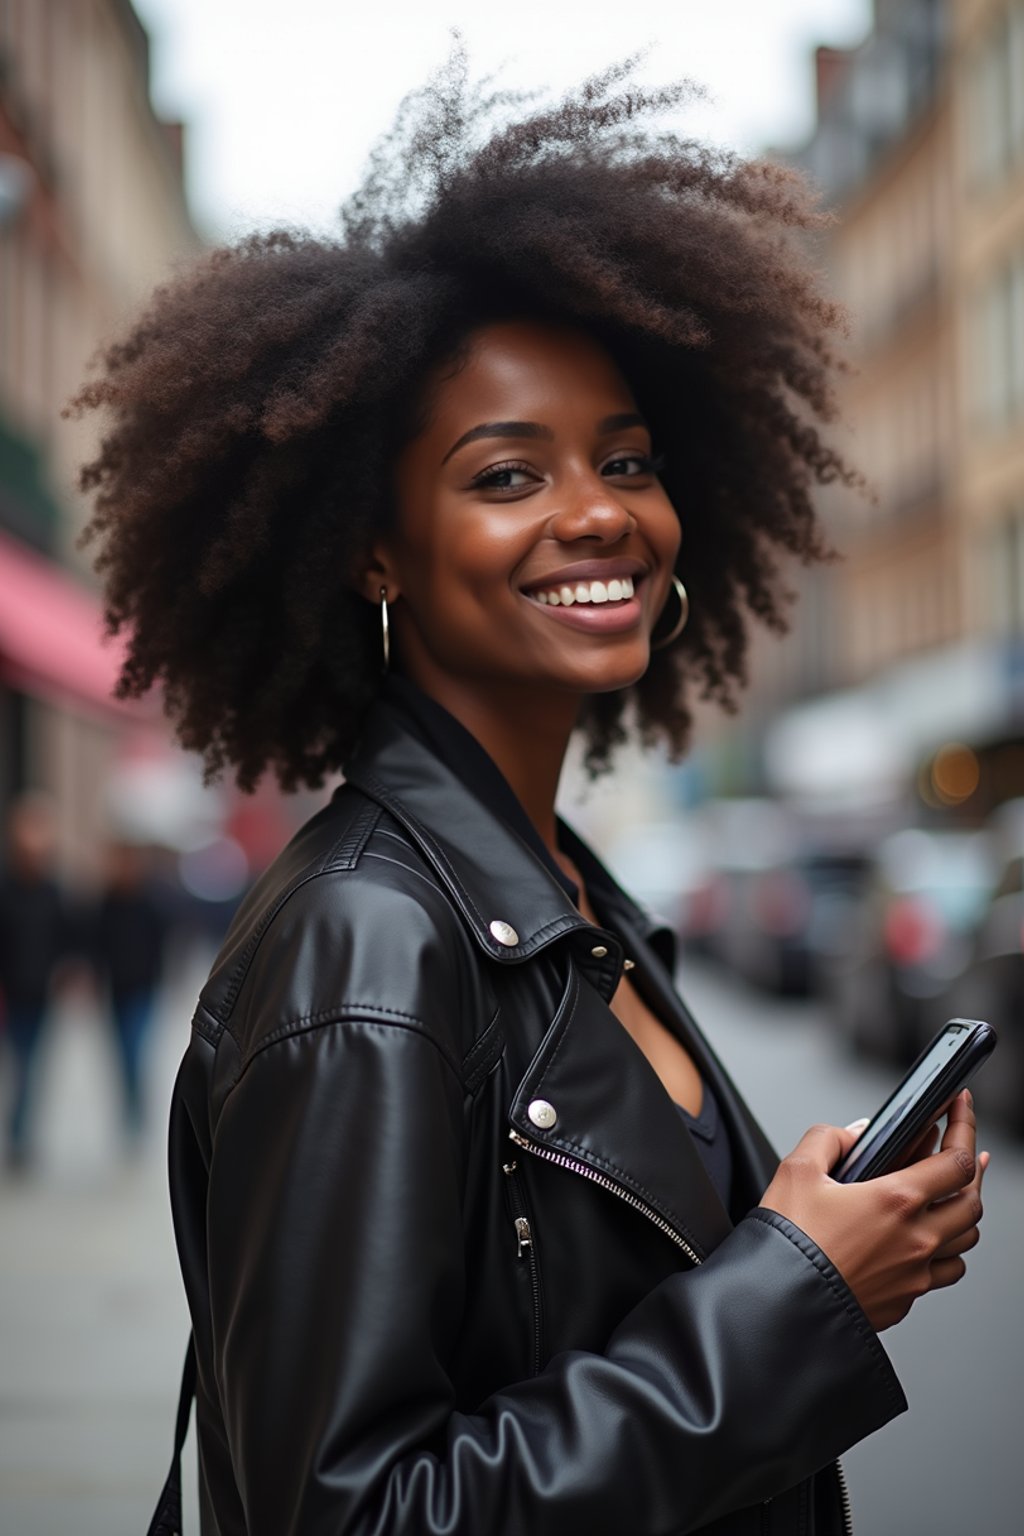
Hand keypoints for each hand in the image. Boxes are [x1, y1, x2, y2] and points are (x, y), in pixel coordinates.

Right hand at [761, 1091, 987, 1330]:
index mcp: (896, 1201)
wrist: (778, 1306)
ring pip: (965, 1241)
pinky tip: (926, 1241)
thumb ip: (829, 1139)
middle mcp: (916, 1240)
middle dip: (972, 1172)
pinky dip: (944, 1253)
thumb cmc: (787, 1243)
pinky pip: (943, 1274)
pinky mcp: (905, 1301)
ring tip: (949, 1196)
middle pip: (972, 1203)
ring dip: (962, 1214)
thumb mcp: (797, 1171)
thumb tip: (854, 1133)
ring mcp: (915, 1275)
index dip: (965, 1128)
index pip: (956, 1162)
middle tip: (963, 1152)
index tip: (960, 1109)